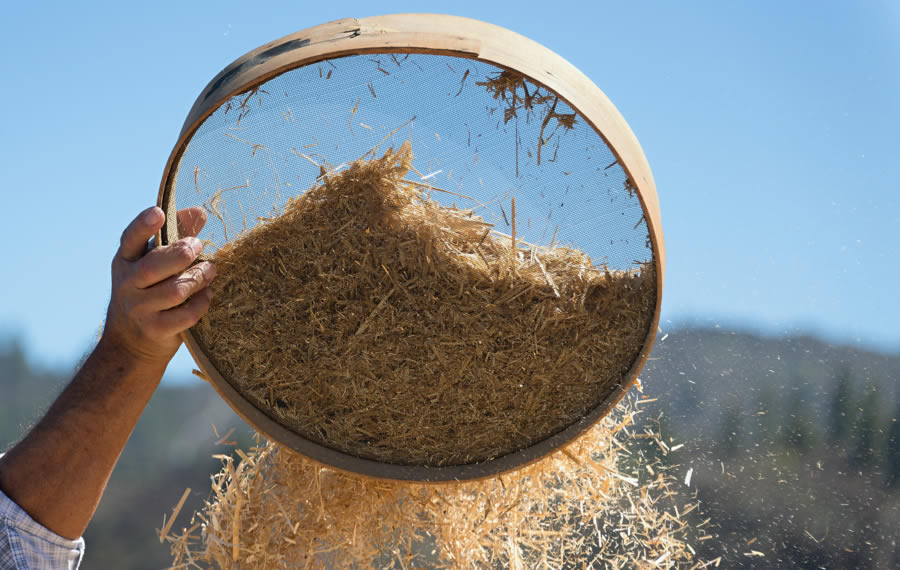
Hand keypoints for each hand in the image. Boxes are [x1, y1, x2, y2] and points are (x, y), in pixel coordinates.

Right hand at [101, 206, 215, 366]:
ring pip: (175, 290)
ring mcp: (140, 309)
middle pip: (154, 266)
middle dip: (181, 254)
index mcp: (125, 262)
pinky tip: (207, 295)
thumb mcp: (152, 263)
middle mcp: (127, 284)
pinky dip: (202, 303)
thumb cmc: (147, 292)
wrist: (129, 344)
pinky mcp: (157, 330)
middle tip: (198, 246)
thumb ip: (174, 236)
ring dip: (198, 278)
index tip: (158, 213)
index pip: (130, 240)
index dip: (143, 226)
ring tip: (210, 270)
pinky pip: (187, 314)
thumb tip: (198, 211)